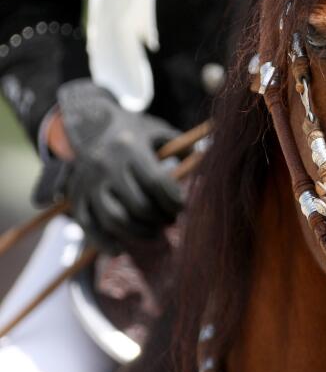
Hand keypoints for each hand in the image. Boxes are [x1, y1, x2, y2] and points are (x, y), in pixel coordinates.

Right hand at [51, 79, 182, 251]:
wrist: (88, 122)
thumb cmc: (133, 131)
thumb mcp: (157, 131)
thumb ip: (181, 148)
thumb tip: (203, 164)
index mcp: (129, 146)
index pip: (156, 182)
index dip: (173, 201)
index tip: (181, 207)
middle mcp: (106, 165)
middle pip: (138, 205)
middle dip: (159, 218)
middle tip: (169, 220)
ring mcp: (89, 183)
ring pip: (115, 219)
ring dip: (138, 232)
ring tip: (153, 232)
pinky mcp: (76, 197)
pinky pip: (88, 227)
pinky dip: (104, 243)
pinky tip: (120, 249)